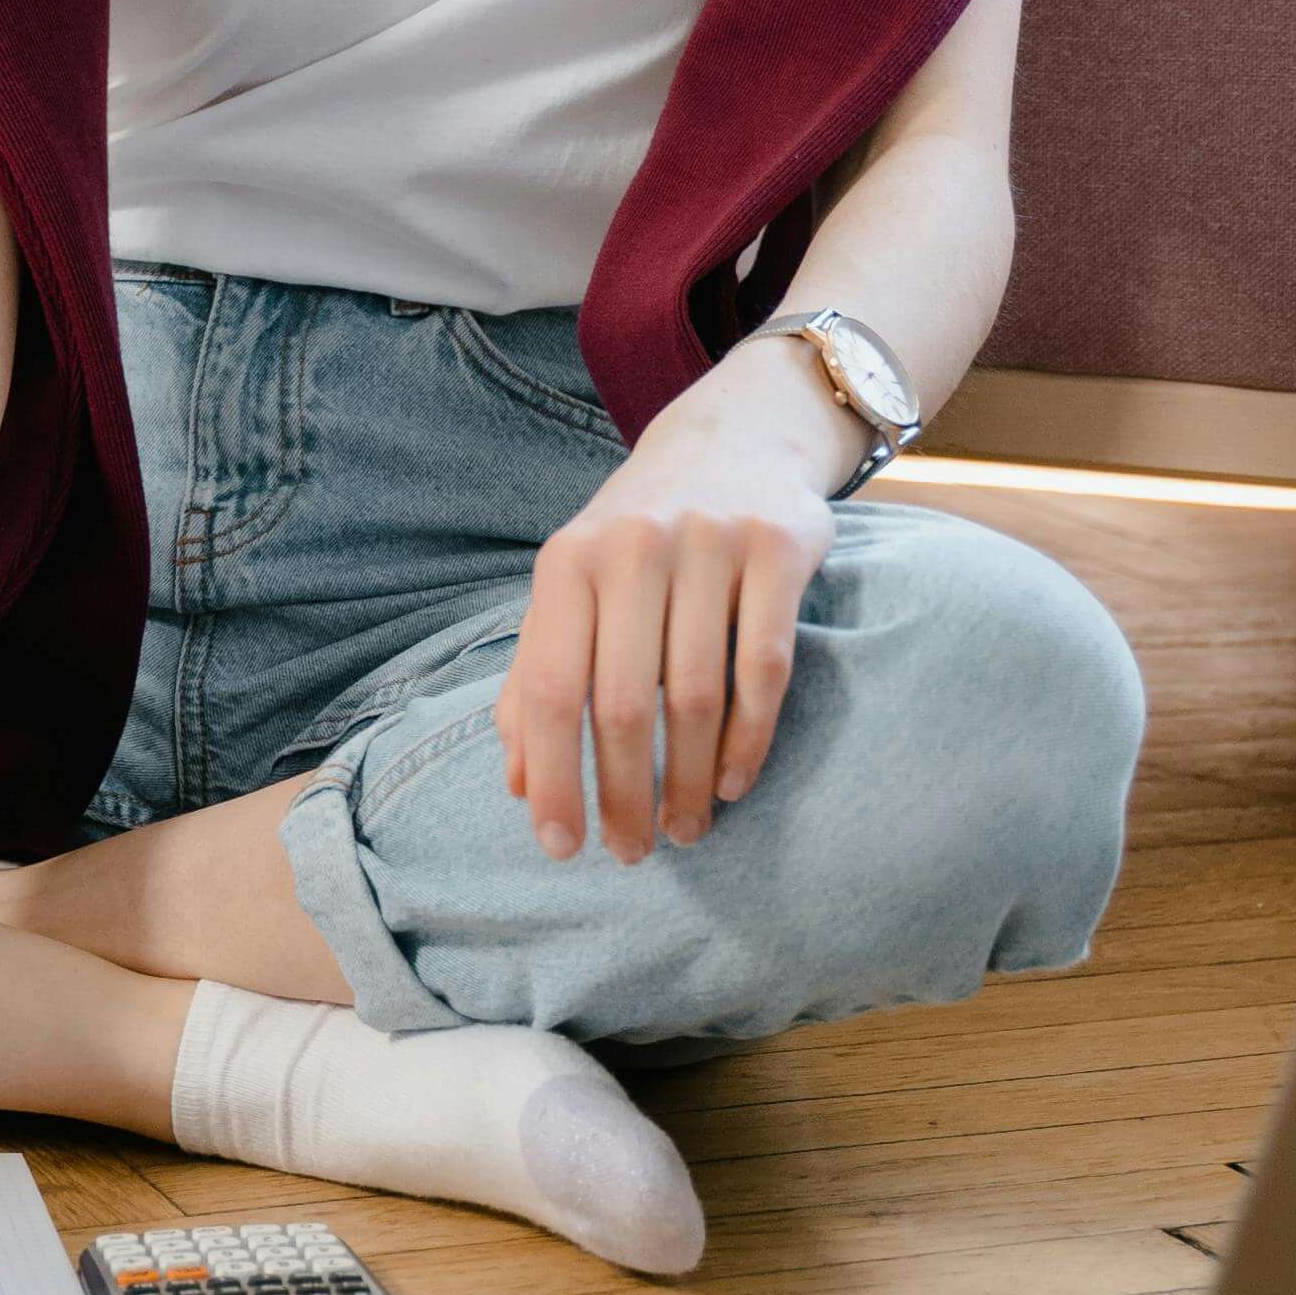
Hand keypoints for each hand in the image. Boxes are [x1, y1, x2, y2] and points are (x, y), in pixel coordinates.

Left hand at [505, 361, 847, 861]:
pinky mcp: (779, 549)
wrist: (732, 442)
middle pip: (625, 703)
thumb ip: (536, 678)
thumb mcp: (572, 591)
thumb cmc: (637, 541)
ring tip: (688, 830)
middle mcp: (634, 546)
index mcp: (568, 562)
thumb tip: (516, 786)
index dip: (554, 778)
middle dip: (626, 796)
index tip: (563, 848)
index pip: (551, 689)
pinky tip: (735, 783)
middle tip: (634, 852)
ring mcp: (710, 543)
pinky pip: (765, 667)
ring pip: (697, 694)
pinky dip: (750, 739)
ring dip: (691, 781)